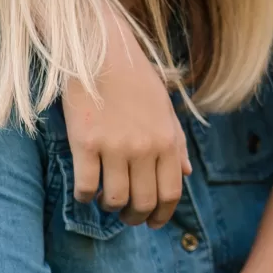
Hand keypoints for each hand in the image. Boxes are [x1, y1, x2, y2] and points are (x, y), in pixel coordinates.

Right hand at [70, 29, 187, 225]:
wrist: (100, 49)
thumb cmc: (134, 78)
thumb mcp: (164, 108)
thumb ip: (177, 142)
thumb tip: (187, 173)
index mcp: (166, 140)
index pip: (170, 193)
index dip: (162, 215)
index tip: (152, 223)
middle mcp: (144, 148)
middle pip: (143, 202)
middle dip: (135, 217)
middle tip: (127, 216)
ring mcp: (114, 146)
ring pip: (114, 199)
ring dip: (110, 207)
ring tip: (105, 201)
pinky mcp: (85, 142)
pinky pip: (85, 187)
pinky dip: (85, 197)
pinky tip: (84, 192)